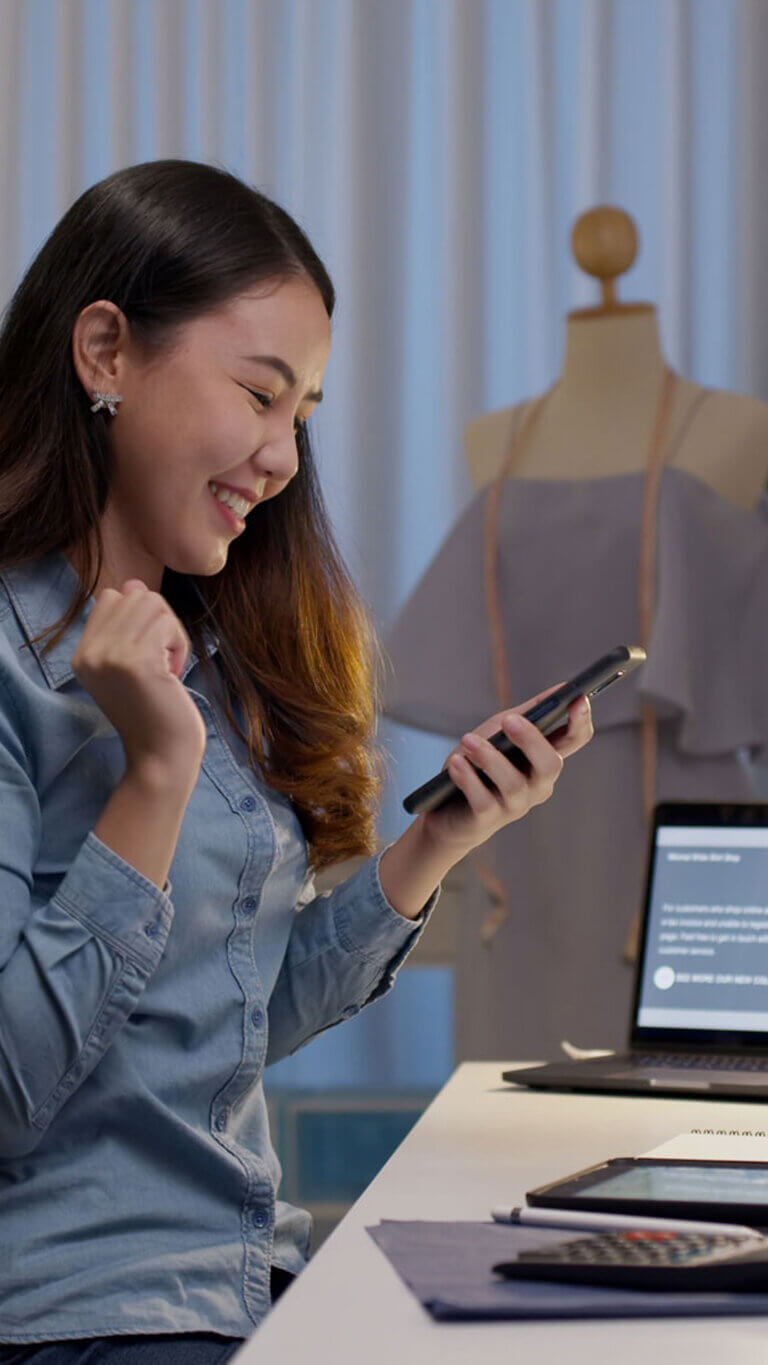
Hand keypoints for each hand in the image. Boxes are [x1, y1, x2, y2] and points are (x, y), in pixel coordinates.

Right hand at [71, 579, 206, 781]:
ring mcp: (109, 656)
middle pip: (136, 594)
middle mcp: (89, 653)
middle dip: (161, 623)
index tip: (148, 656)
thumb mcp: (131, 667)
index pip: (111, 597)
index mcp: (81, 655)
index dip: (141, 617)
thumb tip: (134, 583)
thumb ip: (128, 626)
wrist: (161, 758)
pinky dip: (180, 646)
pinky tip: (173, 676)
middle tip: (162, 663)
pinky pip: (169, 623)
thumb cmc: (155, 713)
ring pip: (154, 603)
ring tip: (167, 668)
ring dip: (172, 634)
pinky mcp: (136, 662)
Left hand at [419, 686, 593, 863]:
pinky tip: (456, 762)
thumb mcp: (501, 730)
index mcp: (544, 758)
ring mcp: (515, 804)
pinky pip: (483, 800)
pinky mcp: (488, 819)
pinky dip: (468, 779)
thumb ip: (529, 713)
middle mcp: (538, 784)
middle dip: (531, 740)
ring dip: (489, 758)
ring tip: (468, 741)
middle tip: (508, 720)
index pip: (575, 739)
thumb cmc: (480, 763)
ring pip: (513, 783)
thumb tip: (562, 688)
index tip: (577, 699)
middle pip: (550, 764)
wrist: (447, 807)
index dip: (580, 720)